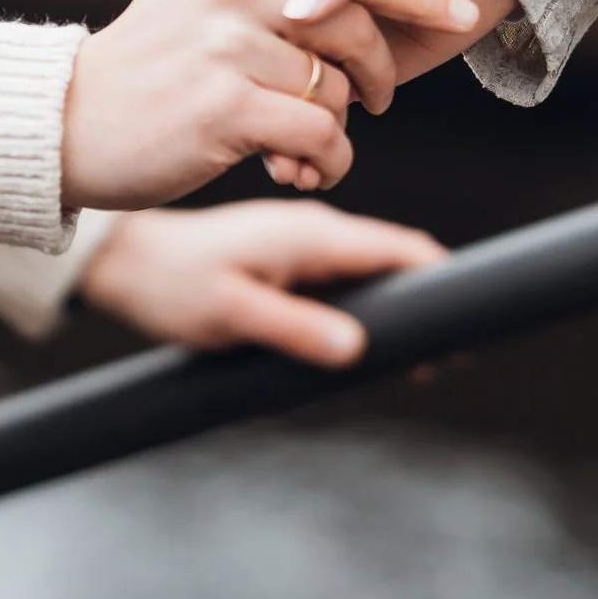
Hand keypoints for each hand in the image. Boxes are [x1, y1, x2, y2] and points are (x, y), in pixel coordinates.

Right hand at [60, 0, 477, 209]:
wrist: (64, 126)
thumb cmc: (144, 74)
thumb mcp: (201, 1)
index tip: (460, 14)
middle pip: (355, 24)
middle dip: (380, 73)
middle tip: (377, 105)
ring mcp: (229, 43)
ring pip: (339, 87)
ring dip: (340, 129)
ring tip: (315, 150)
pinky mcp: (225, 104)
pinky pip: (319, 131)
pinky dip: (326, 158)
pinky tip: (305, 171)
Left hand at [77, 202, 446, 367]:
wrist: (124, 260)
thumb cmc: (171, 285)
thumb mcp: (230, 314)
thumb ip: (296, 330)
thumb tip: (360, 351)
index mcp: (312, 235)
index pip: (399, 248)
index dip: (443, 279)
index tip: (473, 320)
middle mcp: (317, 233)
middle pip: (394, 265)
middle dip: (427, 307)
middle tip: (450, 360)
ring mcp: (305, 247)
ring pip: (371, 279)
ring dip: (396, 315)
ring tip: (420, 365)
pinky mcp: (291, 263)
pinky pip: (343, 288)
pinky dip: (364, 314)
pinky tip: (368, 351)